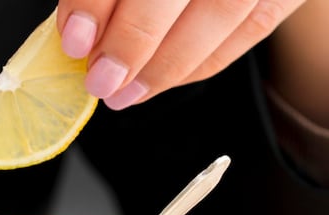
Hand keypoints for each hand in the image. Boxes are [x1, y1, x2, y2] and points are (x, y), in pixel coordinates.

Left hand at [56, 0, 307, 109]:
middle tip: (102, 80)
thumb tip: (79, 32)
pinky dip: (204, 62)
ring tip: (127, 92)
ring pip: (223, 10)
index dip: (96, 2)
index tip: (76, 41)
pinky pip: (252, 26)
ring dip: (169, 64)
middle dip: (135, 40)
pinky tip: (165, 80)